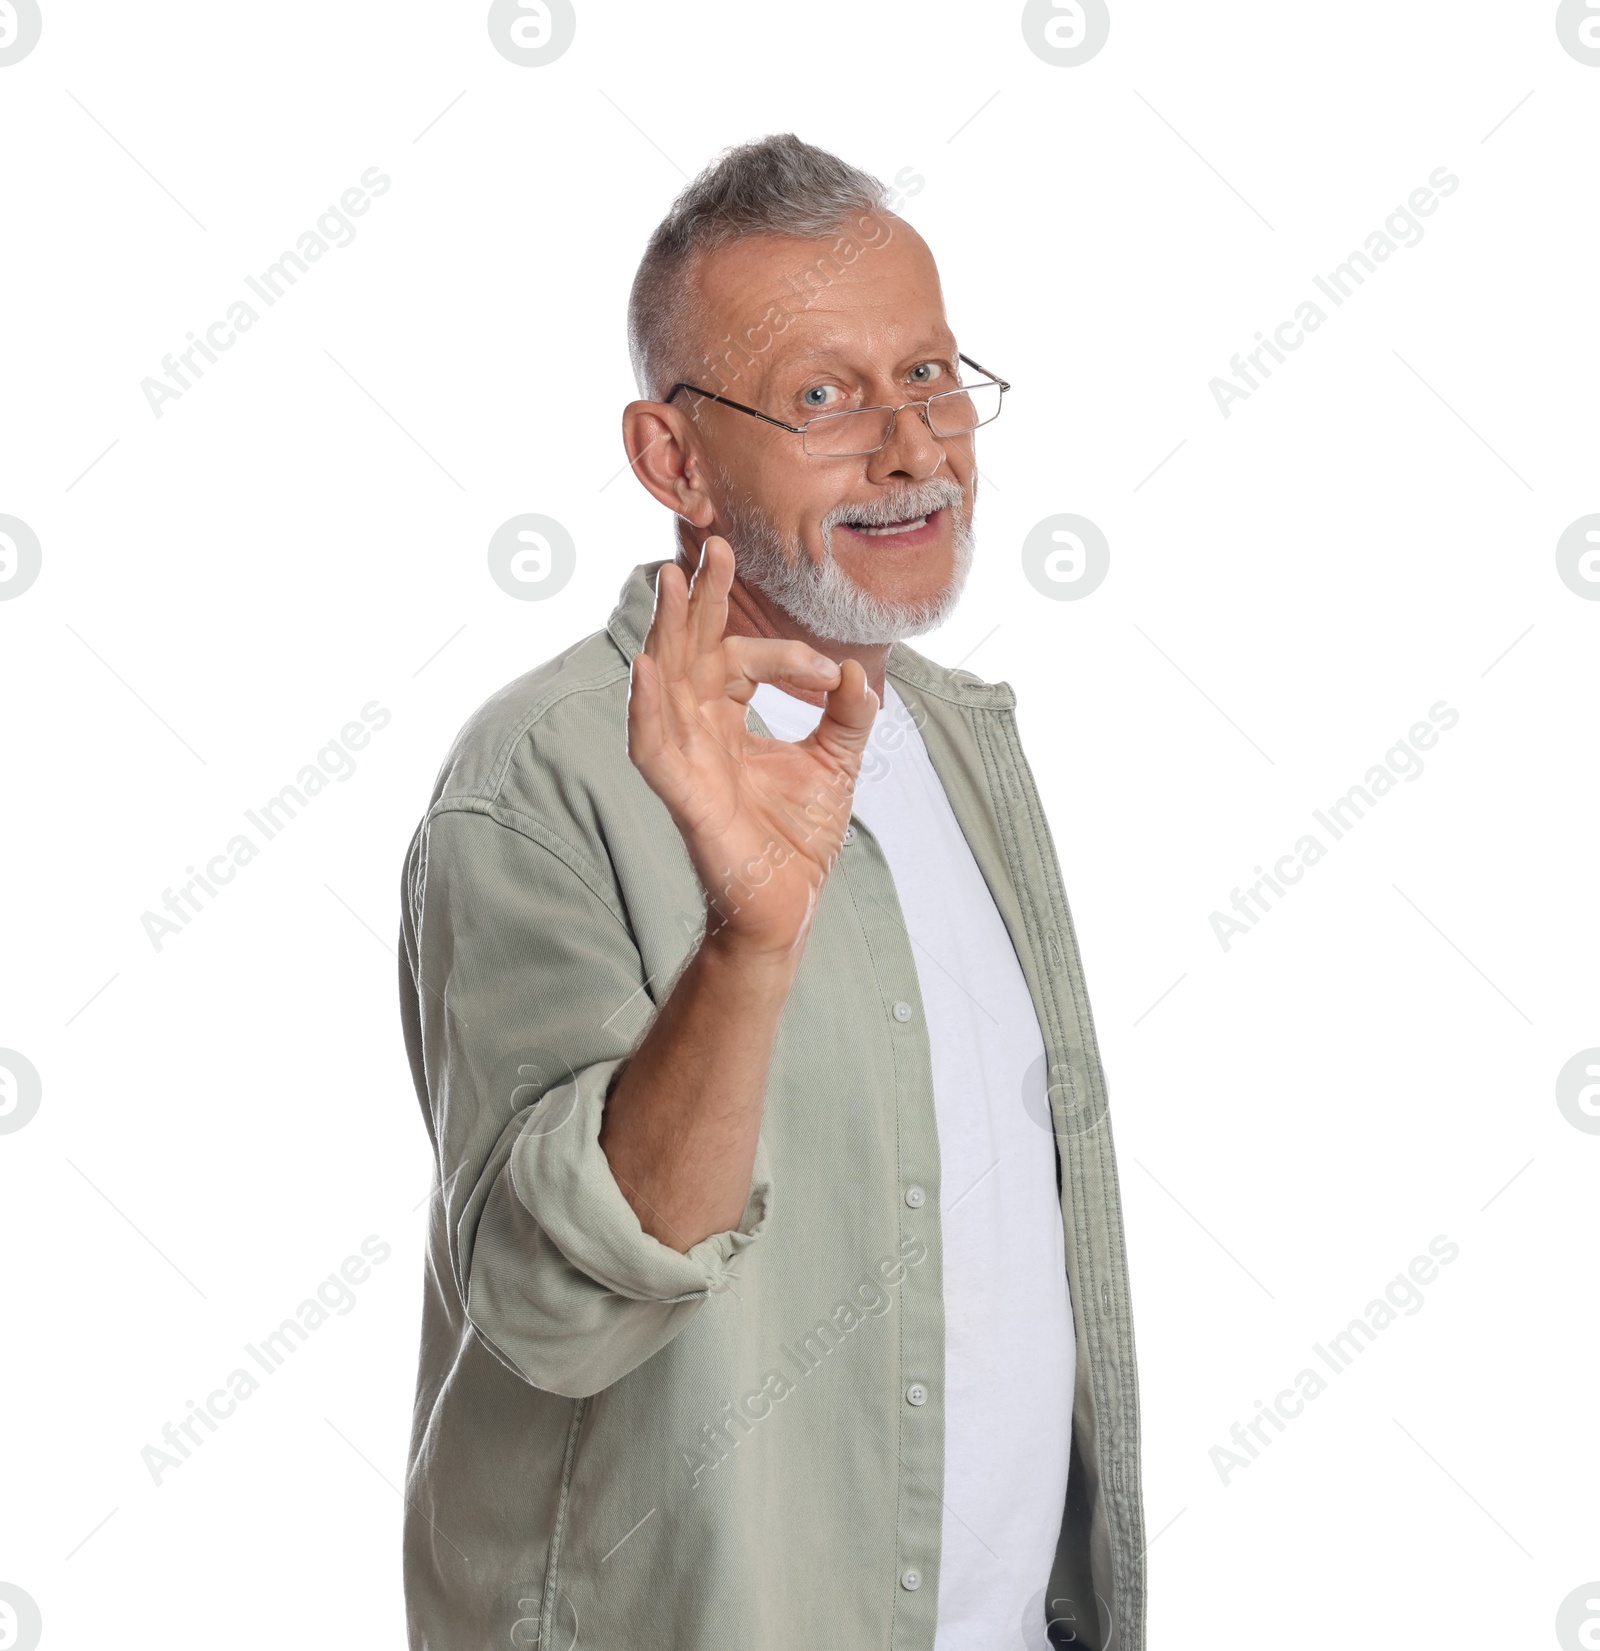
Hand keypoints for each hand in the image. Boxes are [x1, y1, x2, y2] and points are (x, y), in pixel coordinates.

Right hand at [626, 535, 877, 958]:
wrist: (790, 903)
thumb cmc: (798, 838)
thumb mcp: (836, 762)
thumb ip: (847, 715)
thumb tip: (857, 670)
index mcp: (726, 720)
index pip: (739, 660)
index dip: (782, 654)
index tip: (827, 671)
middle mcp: (698, 732)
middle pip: (689, 652)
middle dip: (698, 600)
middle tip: (711, 542)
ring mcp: (686, 762)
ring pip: (665, 685)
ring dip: (665, 633)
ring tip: (667, 582)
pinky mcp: (684, 796)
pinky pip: (653, 748)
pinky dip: (646, 709)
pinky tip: (646, 670)